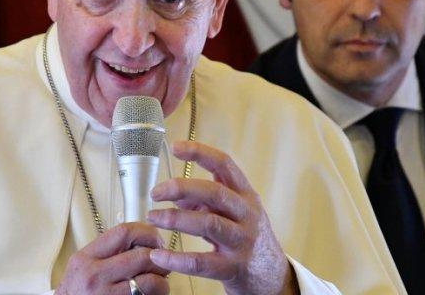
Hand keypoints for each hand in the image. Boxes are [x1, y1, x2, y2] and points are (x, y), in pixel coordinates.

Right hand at [55, 222, 169, 294]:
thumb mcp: (83, 268)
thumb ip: (106, 253)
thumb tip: (140, 240)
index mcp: (86, 258)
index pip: (124, 232)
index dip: (147, 233)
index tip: (155, 239)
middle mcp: (95, 275)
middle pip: (142, 255)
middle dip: (159, 258)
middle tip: (162, 263)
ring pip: (150, 280)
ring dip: (162, 280)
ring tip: (160, 281)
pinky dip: (158, 294)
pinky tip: (153, 294)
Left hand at [147, 141, 297, 294]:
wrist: (271, 276)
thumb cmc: (246, 238)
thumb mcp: (231, 213)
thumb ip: (204, 201)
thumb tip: (175, 194)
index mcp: (245, 195)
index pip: (224, 165)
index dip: (200, 152)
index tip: (175, 147)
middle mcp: (247, 214)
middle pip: (215, 192)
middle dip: (182, 187)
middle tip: (156, 192)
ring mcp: (242, 241)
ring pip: (209, 224)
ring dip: (176, 219)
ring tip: (153, 217)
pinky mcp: (234, 268)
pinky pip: (202, 263)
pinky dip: (177, 259)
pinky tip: (158, 255)